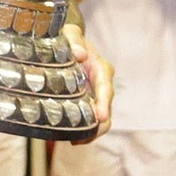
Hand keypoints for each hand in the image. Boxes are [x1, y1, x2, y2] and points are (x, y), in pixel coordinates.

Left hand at [63, 22, 113, 137]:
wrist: (69, 42)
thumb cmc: (70, 37)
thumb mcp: (71, 33)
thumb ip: (74, 41)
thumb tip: (80, 54)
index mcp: (101, 69)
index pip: (106, 88)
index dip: (104, 104)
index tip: (101, 117)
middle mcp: (103, 84)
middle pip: (107, 109)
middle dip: (99, 126)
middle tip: (84, 138)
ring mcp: (97, 95)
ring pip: (102, 119)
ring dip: (93, 132)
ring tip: (77, 142)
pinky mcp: (89, 101)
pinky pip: (92, 119)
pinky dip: (86, 130)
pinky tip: (74, 139)